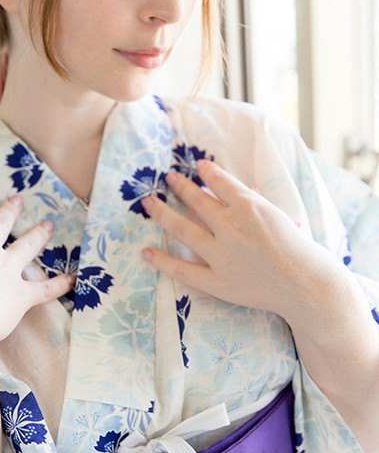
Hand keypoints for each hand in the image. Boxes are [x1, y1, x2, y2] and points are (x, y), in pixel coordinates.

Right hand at [0, 197, 73, 355]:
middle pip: (2, 220)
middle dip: (11, 208)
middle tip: (19, 200)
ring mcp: (6, 268)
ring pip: (29, 243)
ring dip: (41, 233)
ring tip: (49, 224)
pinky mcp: (21, 293)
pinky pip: (46, 287)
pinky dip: (60, 284)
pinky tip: (72, 279)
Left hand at [141, 160, 348, 321]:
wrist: (307, 286)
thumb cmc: (298, 248)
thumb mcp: (279, 215)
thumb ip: (256, 201)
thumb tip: (245, 187)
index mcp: (249, 207)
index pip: (219, 182)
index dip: (205, 172)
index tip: (197, 167)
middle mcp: (230, 227)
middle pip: (196, 200)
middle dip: (180, 186)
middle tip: (168, 178)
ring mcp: (220, 255)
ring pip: (182, 229)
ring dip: (162, 213)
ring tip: (148, 203)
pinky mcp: (216, 281)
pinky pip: (182, 270)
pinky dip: (162, 261)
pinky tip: (145, 251)